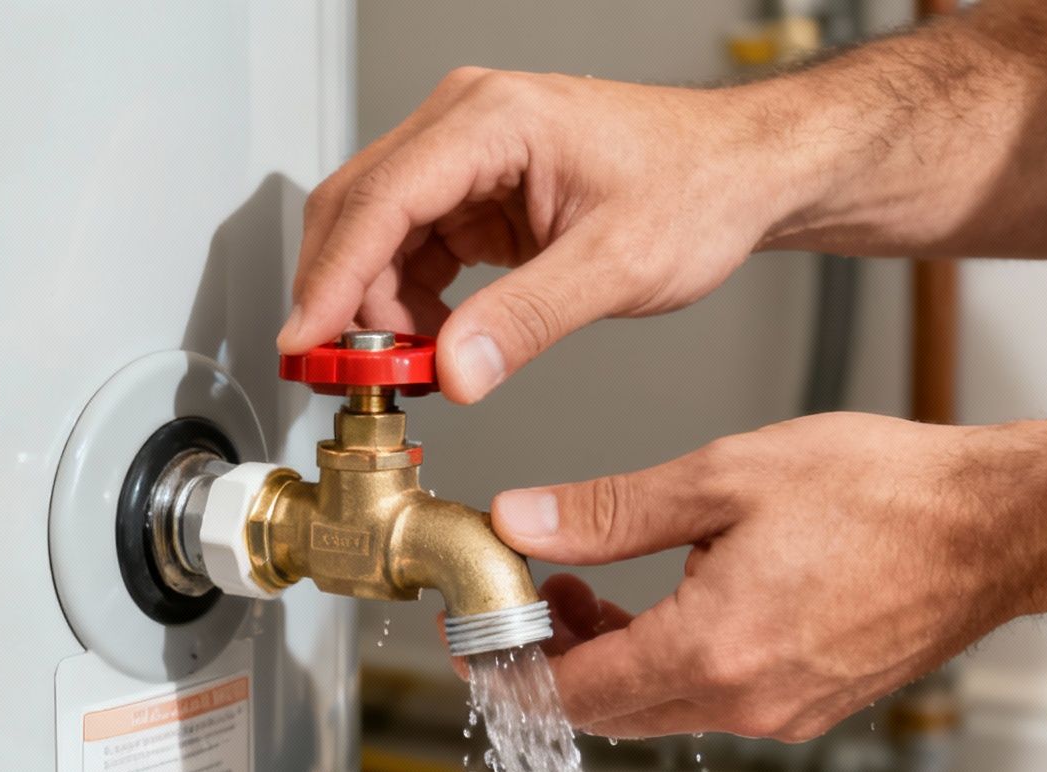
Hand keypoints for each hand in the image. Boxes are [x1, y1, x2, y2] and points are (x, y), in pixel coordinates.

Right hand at [278, 69, 787, 401]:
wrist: (740, 172)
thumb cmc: (697, 187)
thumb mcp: (617, 264)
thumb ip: (529, 319)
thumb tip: (454, 369)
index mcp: (493, 119)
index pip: (380, 199)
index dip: (331, 277)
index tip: (306, 340)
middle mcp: (466, 124)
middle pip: (359, 210)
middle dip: (340, 297)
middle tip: (340, 375)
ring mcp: (466, 155)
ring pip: (377, 234)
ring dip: (374, 306)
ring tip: (401, 371)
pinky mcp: (475, 190)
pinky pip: (412, 247)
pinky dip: (407, 302)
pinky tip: (430, 345)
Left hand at [493, 413, 1028, 739]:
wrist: (998, 527)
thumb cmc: (885, 493)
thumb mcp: (725, 478)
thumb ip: (611, 510)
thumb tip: (522, 521)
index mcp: (713, 652)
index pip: (572, 694)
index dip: (511, 669)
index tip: (480, 636)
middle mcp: (747, 703)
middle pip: (609, 713)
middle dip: (555, 661)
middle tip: (533, 595)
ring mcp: (785, 713)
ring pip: (660, 709)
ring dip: (612, 661)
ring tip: (591, 588)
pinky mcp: (813, 705)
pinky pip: (713, 702)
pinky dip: (669, 665)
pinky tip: (668, 605)